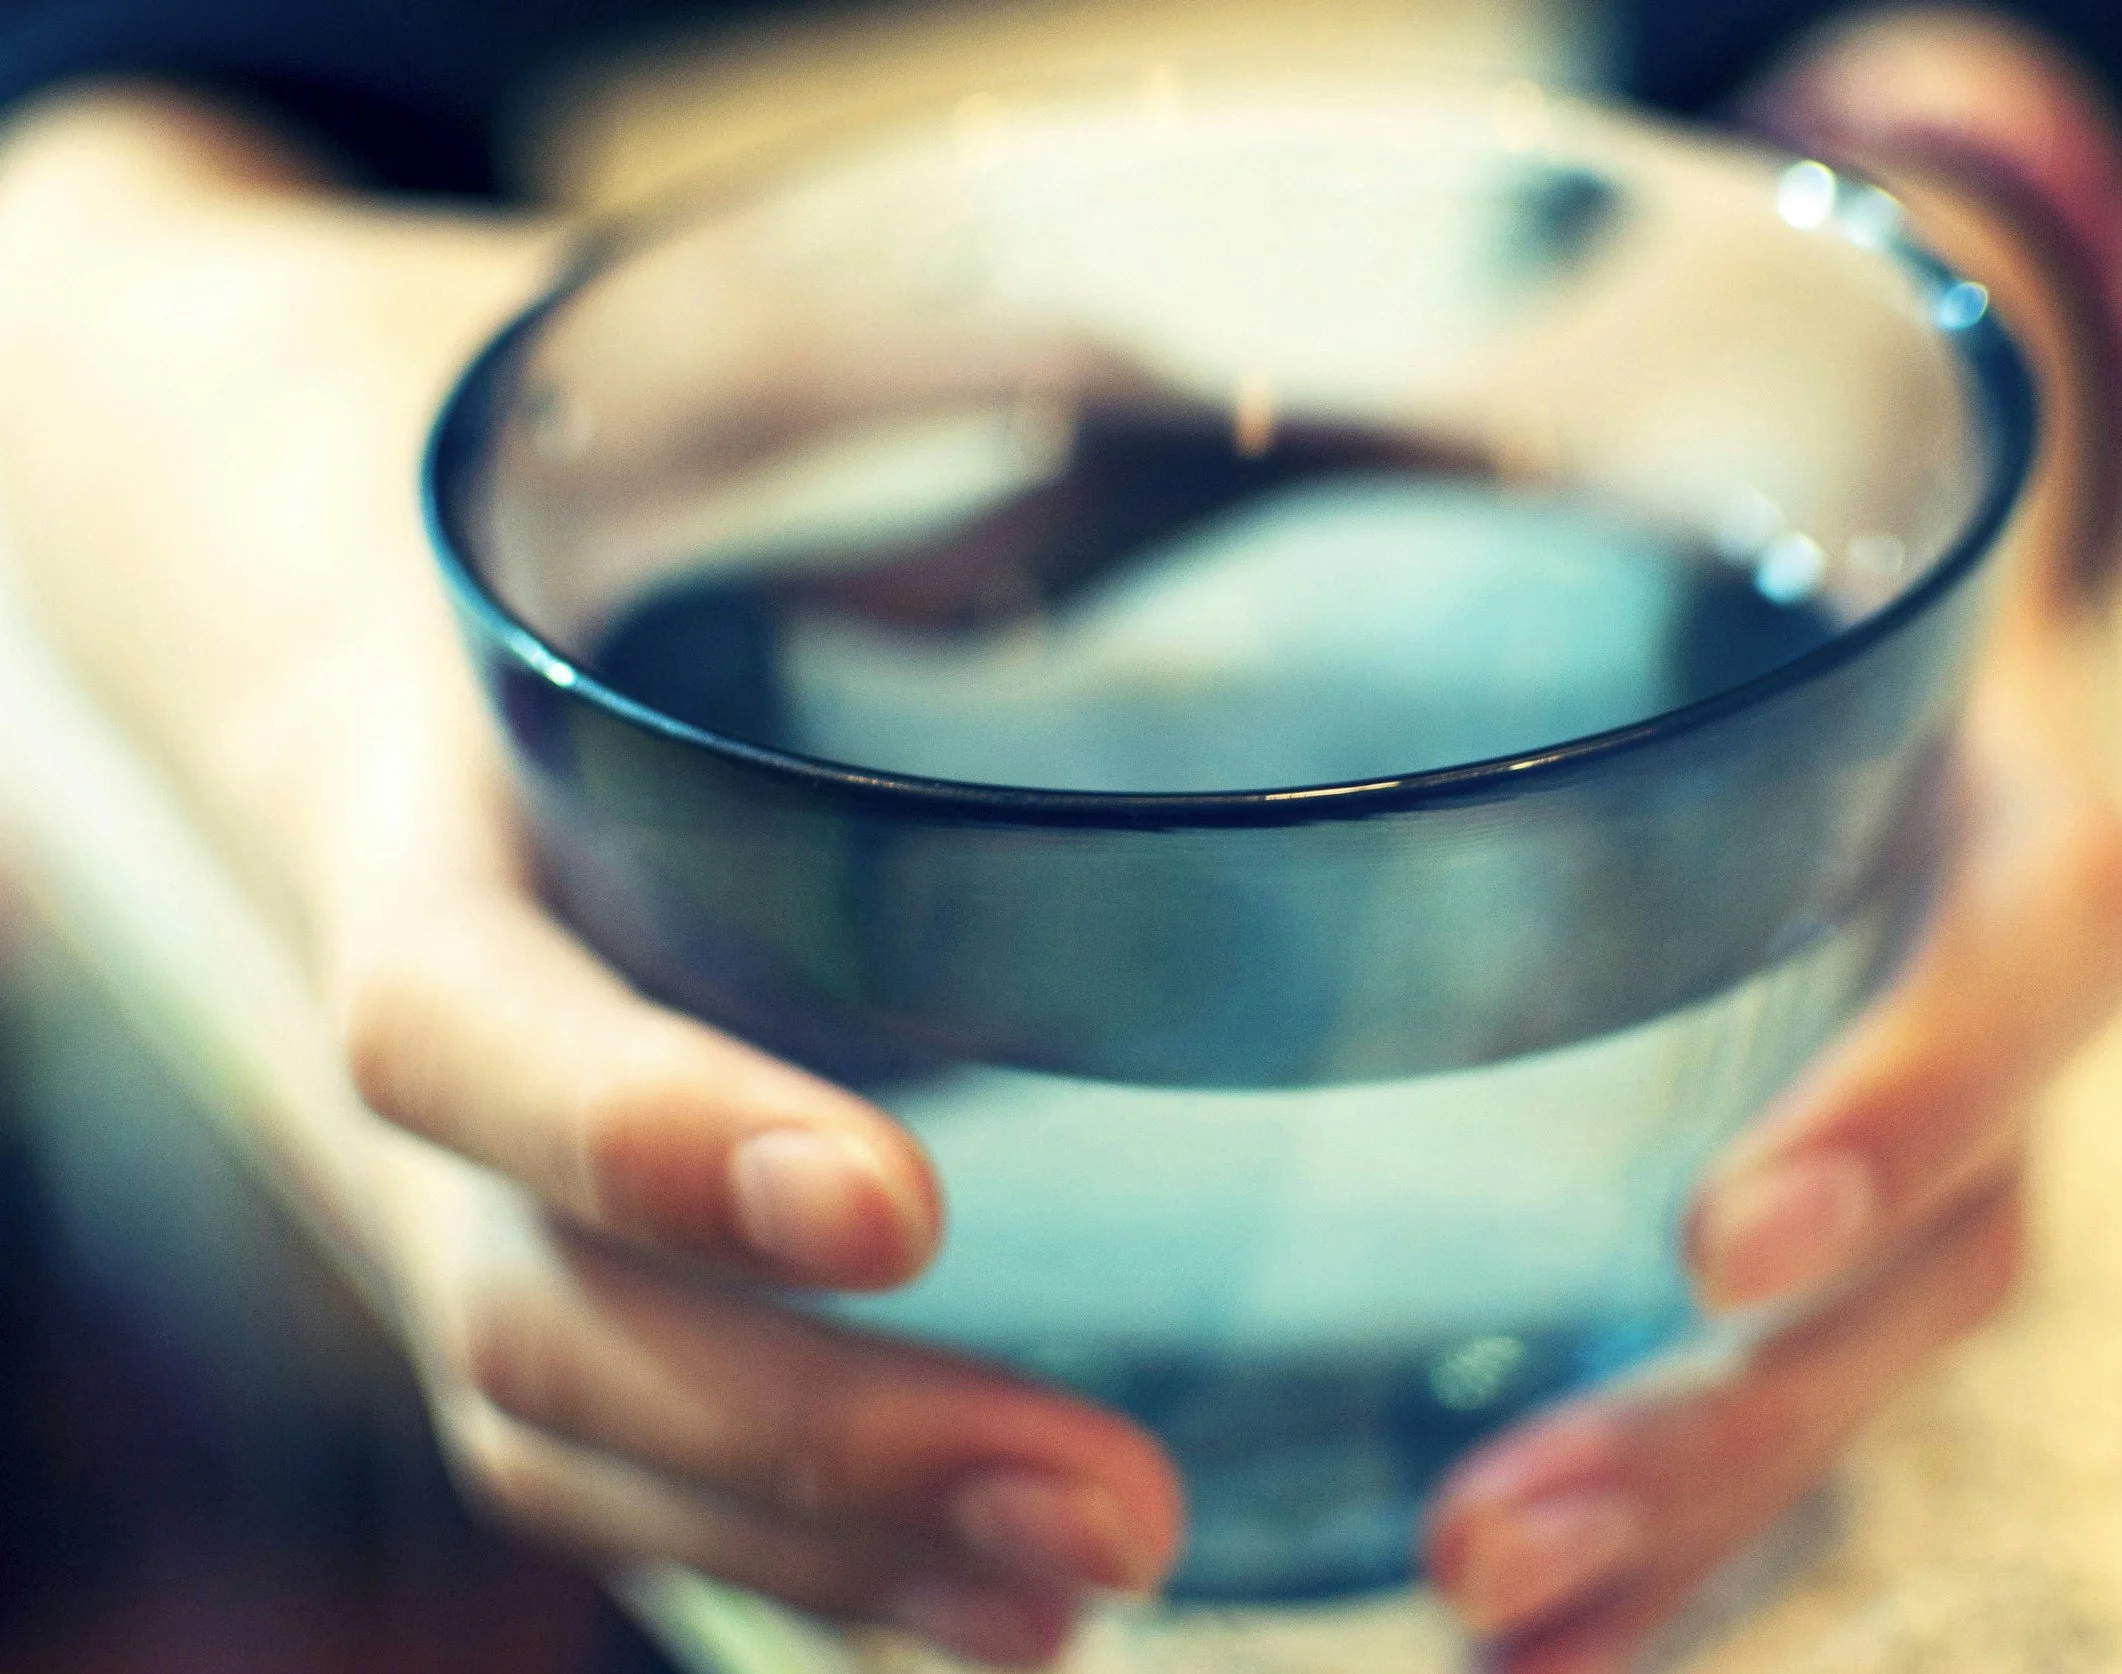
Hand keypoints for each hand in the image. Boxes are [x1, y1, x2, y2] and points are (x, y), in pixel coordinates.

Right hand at [0, 89, 1179, 1667]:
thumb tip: (1318, 406)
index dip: (633, 1124)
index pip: (451, 1017)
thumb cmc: (553, 449)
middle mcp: (431, 1042)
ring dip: (821, 1546)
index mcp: (410, 804)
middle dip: (801, 1441)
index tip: (892, 1200)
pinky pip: (634, 1448)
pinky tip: (1001, 1611)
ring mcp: (475, 1172)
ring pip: (577, 1430)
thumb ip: (949, 382)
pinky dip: (802, 1550)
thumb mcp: (687, 375)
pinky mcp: (562, 1232)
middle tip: (1104, 1512)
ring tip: (1081, 1598)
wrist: (326, 521)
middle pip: (535, 1313)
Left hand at [1419, 10, 2121, 1661]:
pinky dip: (1680, 1539)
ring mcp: (1916, 1098)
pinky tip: (1531, 1638)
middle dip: (1743, 1414)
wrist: (1773, 527)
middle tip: (1484, 1533)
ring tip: (1480, 1616)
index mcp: (1966, 754)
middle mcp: (1964, 958)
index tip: (1711, 1235)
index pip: (2051, 925)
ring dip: (1694, 1515)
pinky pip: (1798, 1394)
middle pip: (1970, 1235)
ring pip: (1877, 1357)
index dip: (1924, 1085)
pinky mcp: (1819, 1192)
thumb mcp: (1595, 435)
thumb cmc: (1654, 482)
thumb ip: (1432, 438)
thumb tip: (1061, 409)